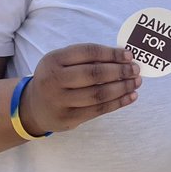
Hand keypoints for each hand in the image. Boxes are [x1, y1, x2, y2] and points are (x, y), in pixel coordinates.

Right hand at [18, 44, 140, 135]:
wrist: (34, 107)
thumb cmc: (56, 78)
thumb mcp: (62, 62)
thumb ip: (87, 58)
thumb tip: (123, 57)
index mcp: (53, 60)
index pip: (88, 52)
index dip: (111, 53)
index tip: (129, 55)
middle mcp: (54, 80)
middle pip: (94, 74)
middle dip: (119, 71)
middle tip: (135, 70)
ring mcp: (60, 101)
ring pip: (98, 94)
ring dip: (122, 88)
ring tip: (136, 83)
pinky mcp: (68, 118)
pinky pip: (98, 110)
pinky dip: (118, 103)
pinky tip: (130, 97)